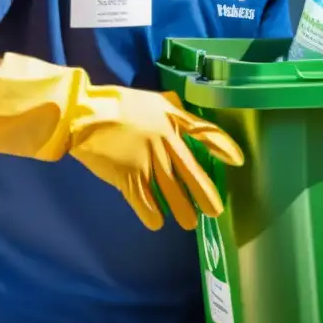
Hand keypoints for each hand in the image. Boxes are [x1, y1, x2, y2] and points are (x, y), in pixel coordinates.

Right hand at [68, 85, 241, 229]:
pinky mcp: (127, 174)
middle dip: (204, 193)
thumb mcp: (153, 100)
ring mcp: (147, 160)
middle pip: (190, 171)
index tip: (238, 160)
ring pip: (170, 190)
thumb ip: (172, 110)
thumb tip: (184, 115)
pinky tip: (156, 223)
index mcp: (172, 120)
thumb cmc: (118, 104)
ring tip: (190, 223)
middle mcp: (165, 141)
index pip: (204, 132)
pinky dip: (150, 212)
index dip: (222, 146)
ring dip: (181, 208)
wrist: (85, 114)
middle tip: (215, 211)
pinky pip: (143, 199)